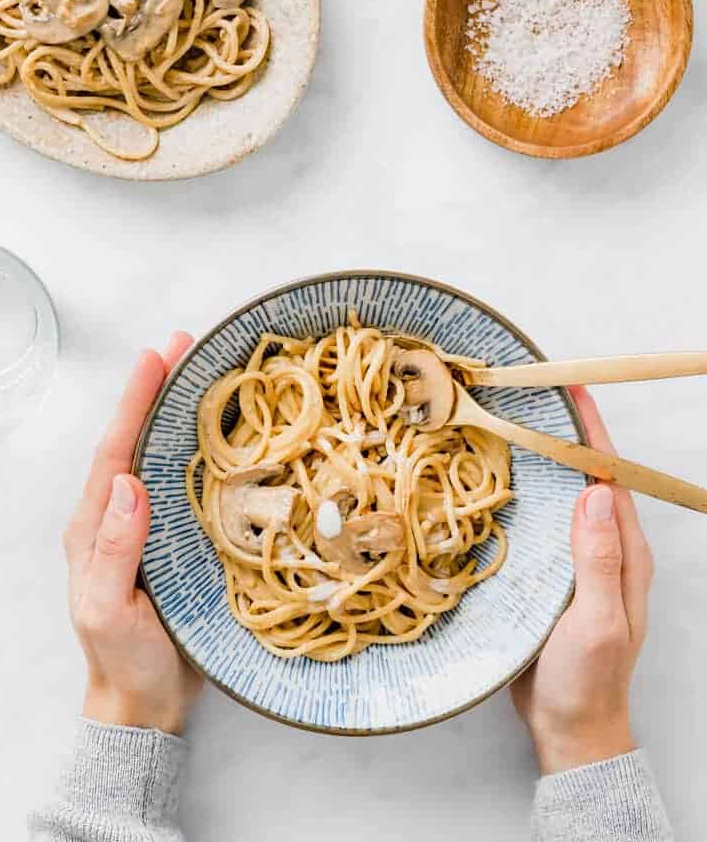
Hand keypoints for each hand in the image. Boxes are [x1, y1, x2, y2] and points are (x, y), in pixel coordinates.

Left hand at [63, 333, 202, 735]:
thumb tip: (130, 483)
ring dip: (181, 411)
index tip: (157, 357)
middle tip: (185, 345)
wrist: (147, 702)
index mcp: (95, 526)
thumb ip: (112, 551)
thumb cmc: (124, 660)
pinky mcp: (179, 539)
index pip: (115, 451)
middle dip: (158, 390)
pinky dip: (204, 449)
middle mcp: (120, 516)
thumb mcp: (107, 611)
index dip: (135, 402)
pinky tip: (226, 433)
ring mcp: (150, 526)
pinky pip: (190, 484)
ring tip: (205, 371)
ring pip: (164, 456)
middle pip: (138, 440)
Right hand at [511, 386, 653, 774]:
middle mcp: (602, 549)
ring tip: (508, 422)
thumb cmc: (588, 680)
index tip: (571, 391)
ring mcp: (575, 560)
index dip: (592, 432)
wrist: (569, 728)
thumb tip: (593, 493)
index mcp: (625, 553)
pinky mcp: (548, 573)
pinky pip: (538, 522)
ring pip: (559, 496)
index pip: (610, 477)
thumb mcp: (598, 623)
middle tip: (530, 394)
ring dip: (539, 459)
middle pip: (585, 477)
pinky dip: (521, 493)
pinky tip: (495, 481)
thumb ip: (599, 562)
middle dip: (564, 432)